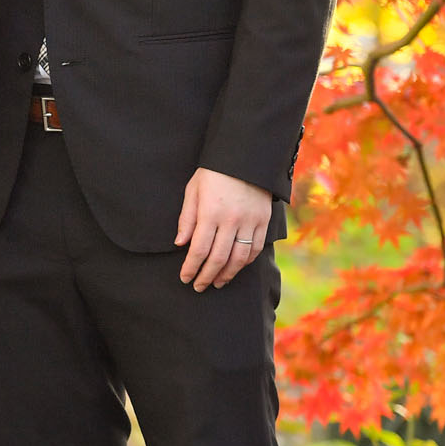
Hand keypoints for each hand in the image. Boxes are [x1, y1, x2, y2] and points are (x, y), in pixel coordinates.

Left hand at [175, 167, 271, 289]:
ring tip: (217, 283)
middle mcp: (231, 220)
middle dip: (206, 276)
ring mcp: (250, 222)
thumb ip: (187, 218)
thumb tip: (180, 244)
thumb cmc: (213, 173)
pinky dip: (245, 262)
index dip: (191, 267)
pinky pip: (256, 248)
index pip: (199, 249)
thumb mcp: (193, 191)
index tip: (184, 278)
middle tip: (198, 286)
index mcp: (210, 212)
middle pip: (218, 258)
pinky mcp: (263, 221)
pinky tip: (235, 268)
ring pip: (239, 258)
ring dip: (227, 274)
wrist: (245, 158)